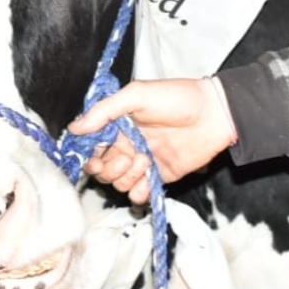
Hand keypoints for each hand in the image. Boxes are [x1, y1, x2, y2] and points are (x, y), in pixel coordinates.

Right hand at [66, 77, 236, 205]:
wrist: (214, 114)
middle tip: (125, 157)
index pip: (91, 146)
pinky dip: (138, 192)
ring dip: (126, 177)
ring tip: (145, 161)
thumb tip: (74, 128)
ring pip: (118, 183)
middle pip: (101, 169)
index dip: (88, 155)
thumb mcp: (136, 95)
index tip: (95, 156)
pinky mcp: (159, 177)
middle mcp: (126, 145)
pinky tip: (147, 180)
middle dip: (108, 168)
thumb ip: (103, 111)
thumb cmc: (177, 98)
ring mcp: (142, 163)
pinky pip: (138, 194)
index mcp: (117, 125)